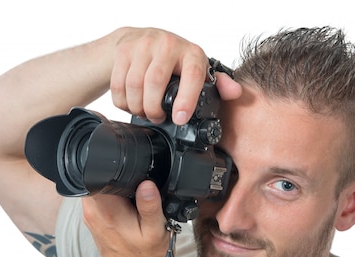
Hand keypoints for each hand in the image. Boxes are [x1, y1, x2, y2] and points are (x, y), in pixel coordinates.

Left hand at [82, 180, 167, 256]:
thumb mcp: (156, 230)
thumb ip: (150, 205)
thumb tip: (147, 184)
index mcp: (106, 210)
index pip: (101, 175)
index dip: (119, 170)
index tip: (135, 179)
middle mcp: (92, 212)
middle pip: (99, 180)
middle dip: (119, 180)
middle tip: (137, 196)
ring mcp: (90, 216)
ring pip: (100, 189)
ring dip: (116, 191)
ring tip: (133, 204)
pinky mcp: (94, 220)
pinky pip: (100, 200)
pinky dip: (113, 200)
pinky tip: (127, 211)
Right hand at [110, 27, 241, 124]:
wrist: (140, 40)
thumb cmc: (172, 60)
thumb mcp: (196, 70)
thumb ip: (217, 83)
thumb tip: (236, 93)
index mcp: (191, 53)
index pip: (192, 75)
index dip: (186, 99)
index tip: (180, 118)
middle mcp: (168, 44)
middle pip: (155, 82)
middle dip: (153, 109)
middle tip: (157, 119)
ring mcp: (144, 45)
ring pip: (134, 85)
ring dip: (137, 107)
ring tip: (143, 113)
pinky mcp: (124, 50)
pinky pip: (119, 84)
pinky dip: (122, 101)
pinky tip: (129, 104)